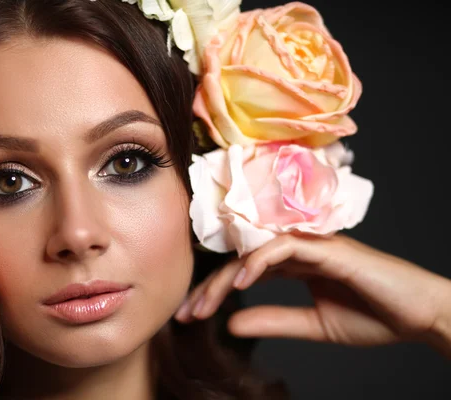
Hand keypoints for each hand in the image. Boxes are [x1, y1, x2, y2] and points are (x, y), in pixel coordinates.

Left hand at [175, 234, 450, 356]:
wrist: (420, 315)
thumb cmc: (374, 316)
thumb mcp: (314, 326)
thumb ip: (275, 321)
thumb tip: (232, 324)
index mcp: (294, 264)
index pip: (243, 271)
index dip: (215, 291)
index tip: (192, 315)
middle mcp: (297, 249)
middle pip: (240, 259)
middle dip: (210, 286)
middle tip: (186, 312)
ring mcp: (311, 245)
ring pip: (254, 251)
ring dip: (226, 277)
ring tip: (203, 304)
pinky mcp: (328, 248)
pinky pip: (283, 247)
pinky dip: (259, 262)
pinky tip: (241, 283)